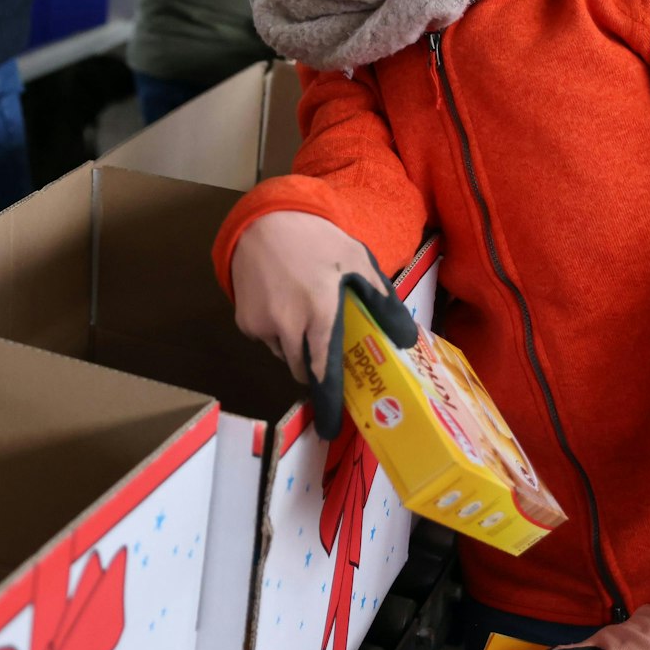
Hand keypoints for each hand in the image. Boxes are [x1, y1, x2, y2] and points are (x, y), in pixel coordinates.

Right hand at [231, 212, 413, 438]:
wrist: (264, 220)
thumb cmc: (318, 241)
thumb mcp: (358, 262)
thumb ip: (383, 303)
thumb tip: (406, 340)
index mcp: (320, 313)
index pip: (325, 372)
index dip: (329, 402)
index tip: (331, 430)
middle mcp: (288, 326)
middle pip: (304, 369)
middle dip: (316, 364)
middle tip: (326, 342)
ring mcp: (262, 326)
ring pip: (285, 354)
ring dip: (296, 345)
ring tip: (303, 310)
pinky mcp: (244, 322)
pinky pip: (266, 340)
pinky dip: (276, 331)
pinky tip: (281, 301)